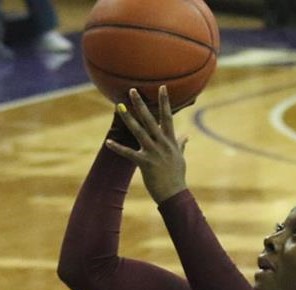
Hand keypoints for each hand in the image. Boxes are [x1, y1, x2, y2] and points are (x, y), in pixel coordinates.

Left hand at [105, 86, 188, 204]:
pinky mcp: (145, 163)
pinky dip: (118, 148)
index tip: (162, 87)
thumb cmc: (177, 177)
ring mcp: (153, 152)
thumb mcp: (180, 158)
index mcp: (170, 141)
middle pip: (150, 119)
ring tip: (119, 106)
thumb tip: (187, 136)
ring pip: (139, 131)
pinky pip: (129, 153)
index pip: (168, 116)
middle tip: (132, 90)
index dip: (165, 101)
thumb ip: (181, 145)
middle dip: (141, 104)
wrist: (175, 194)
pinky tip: (108, 143)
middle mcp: (162, 143)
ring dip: (128, 118)